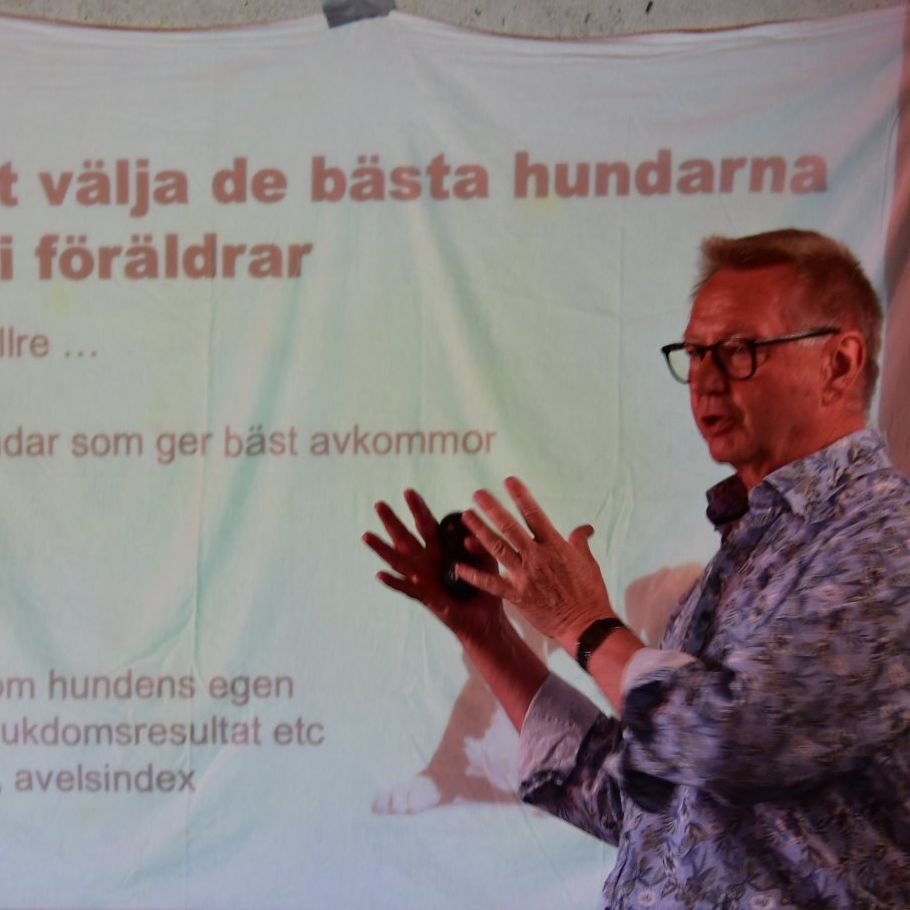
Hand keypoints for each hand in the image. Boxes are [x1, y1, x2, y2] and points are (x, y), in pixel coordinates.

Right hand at [362, 490, 506, 643]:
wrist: (485, 620)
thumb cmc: (485, 588)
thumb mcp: (487, 563)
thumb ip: (480, 549)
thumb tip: (469, 537)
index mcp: (441, 550)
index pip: (427, 525)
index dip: (418, 509)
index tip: (408, 492)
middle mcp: (427, 562)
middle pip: (406, 538)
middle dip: (392, 521)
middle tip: (379, 504)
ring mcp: (423, 579)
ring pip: (398, 561)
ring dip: (382, 548)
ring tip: (367, 535)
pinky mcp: (425, 598)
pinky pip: (406, 589)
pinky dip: (393, 583)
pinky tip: (380, 575)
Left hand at [457, 477, 613, 646]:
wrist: (586, 624)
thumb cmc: (589, 593)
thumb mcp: (588, 562)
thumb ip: (580, 542)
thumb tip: (585, 527)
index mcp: (555, 546)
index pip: (535, 515)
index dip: (521, 497)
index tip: (509, 481)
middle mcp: (537, 557)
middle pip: (510, 527)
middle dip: (493, 508)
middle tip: (477, 494)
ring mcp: (525, 576)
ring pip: (497, 548)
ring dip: (479, 531)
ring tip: (466, 517)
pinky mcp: (517, 596)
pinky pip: (491, 583)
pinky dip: (474, 575)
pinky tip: (458, 566)